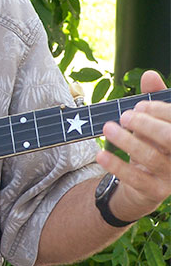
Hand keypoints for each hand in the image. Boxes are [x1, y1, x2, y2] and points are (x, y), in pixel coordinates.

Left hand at [96, 71, 170, 220]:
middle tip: (125, 116)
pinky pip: (136, 178)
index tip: (139, 104)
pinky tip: (101, 155)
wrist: (145, 184)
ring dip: (127, 141)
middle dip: (146, 124)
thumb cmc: (152, 145)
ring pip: (151, 157)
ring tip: (107, 128)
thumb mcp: (152, 123)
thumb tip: (150, 74)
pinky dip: (117, 165)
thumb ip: (153, 100)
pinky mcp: (156, 191)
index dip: (159, 110)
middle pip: (169, 138)